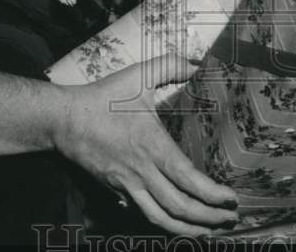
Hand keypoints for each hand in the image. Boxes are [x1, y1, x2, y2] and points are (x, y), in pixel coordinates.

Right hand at [52, 54, 237, 234]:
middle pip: (179, 206)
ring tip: (209, 232)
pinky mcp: (116, 189)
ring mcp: (127, 184)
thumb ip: (169, 65)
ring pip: (160, 218)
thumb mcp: (137, 75)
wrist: (63, 120)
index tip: (230, 198)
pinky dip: (163, 222)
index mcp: (152, 145)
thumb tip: (197, 62)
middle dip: (208, 218)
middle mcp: (142, 171)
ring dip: (187, 230)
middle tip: (231, 219)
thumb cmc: (102, 98)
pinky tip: (176, 223)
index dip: (211, 194)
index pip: (187, 178)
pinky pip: (142, 213)